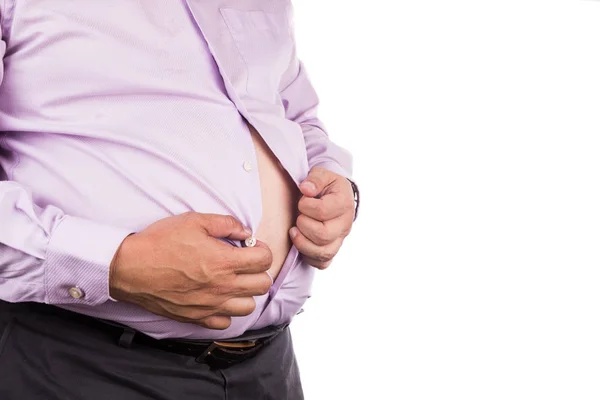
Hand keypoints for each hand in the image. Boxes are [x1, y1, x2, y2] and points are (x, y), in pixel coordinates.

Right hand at [109, 212, 272, 329]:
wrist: (130, 267)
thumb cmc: (160, 242)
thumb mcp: (194, 221)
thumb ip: (225, 224)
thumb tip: (245, 231)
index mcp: (225, 261)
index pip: (264, 260)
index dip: (262, 250)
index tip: (251, 247)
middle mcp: (223, 286)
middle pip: (262, 285)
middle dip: (258, 271)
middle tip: (245, 263)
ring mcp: (210, 305)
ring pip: (248, 307)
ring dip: (246, 293)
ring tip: (233, 282)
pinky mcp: (196, 317)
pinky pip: (224, 323)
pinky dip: (226, 312)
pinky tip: (217, 298)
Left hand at [290, 167, 354, 269]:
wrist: (335, 196)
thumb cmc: (326, 186)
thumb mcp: (322, 174)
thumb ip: (315, 179)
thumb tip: (306, 189)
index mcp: (344, 204)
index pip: (323, 211)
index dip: (306, 206)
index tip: (302, 200)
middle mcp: (345, 225)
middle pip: (323, 235)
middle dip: (304, 225)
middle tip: (298, 217)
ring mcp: (340, 240)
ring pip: (323, 253)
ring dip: (302, 243)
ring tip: (294, 231)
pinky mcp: (333, 250)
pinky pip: (322, 263)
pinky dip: (309, 256)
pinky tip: (302, 243)